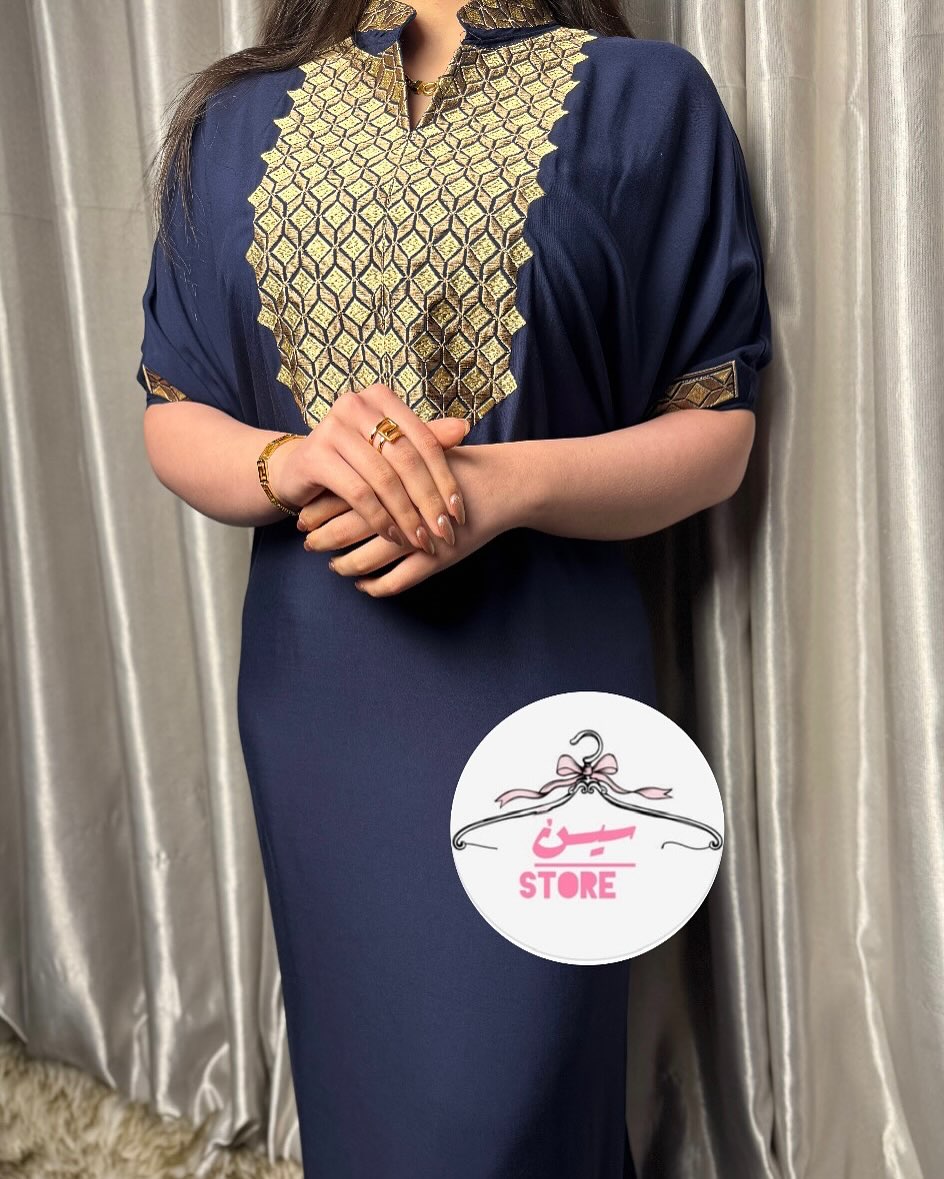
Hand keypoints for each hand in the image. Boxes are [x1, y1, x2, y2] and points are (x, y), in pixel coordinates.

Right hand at [266, 383, 469, 552]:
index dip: (445, 479)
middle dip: (429, 501)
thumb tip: (464, 427)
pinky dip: (380, 519)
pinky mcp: (315, 456)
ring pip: (384, 479)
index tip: (458, 513)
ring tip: (421, 540)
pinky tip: (393, 536)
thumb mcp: (389, 449)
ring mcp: (332, 428)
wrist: (298, 471)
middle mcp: (355, 404)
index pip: (424, 440)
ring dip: (407, 516)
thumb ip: (423, 440)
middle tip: (444, 532)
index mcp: (380, 397)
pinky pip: (358, 493)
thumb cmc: (353, 460)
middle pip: (406, 459)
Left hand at [298, 443, 522, 596]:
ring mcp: (418, 539)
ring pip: (367, 560)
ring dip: (345, 566)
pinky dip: (375, 587)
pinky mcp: (435, 561)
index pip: (343, 497)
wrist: (502, 484)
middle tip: (308, 544)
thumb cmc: (458, 466)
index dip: (319, 510)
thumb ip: (382, 457)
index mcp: (392, 479)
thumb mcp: (419, 451)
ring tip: (335, 567)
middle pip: (348, 530)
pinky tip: (365, 586)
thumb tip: (341, 466)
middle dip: (323, 540)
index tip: (302, 519)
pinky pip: (396, 582)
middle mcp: (402, 510)